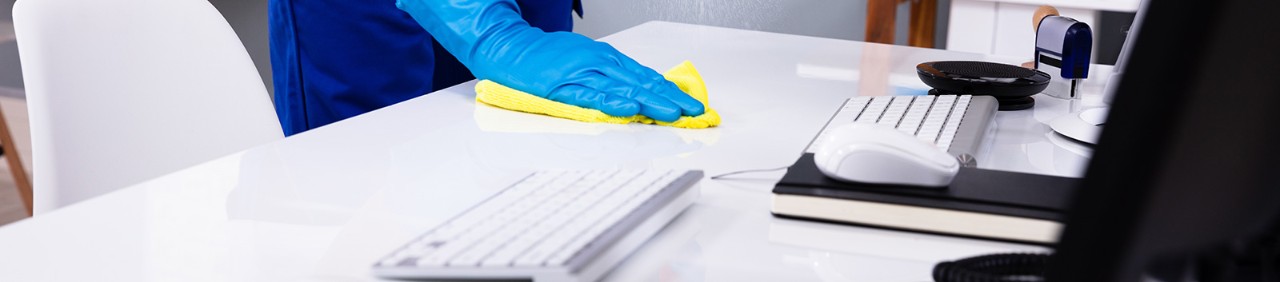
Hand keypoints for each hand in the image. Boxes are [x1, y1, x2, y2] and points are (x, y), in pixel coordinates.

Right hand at [396, 0, 703, 121]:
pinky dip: (611, 104)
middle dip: (671, 100)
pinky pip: (591, 97)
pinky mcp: (562, 88)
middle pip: (642, 83)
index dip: (670, 92)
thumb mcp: (585, 62)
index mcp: (606, 60)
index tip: (692, 106)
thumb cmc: (547, 60)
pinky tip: (629, 110)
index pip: (645, 78)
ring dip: (651, 103)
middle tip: (695, 114)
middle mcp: (599, 64)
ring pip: (623, 90)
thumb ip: (610, 78)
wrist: (510, 48)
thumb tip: (638, 94)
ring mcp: (582, 75)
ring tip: (674, 115)